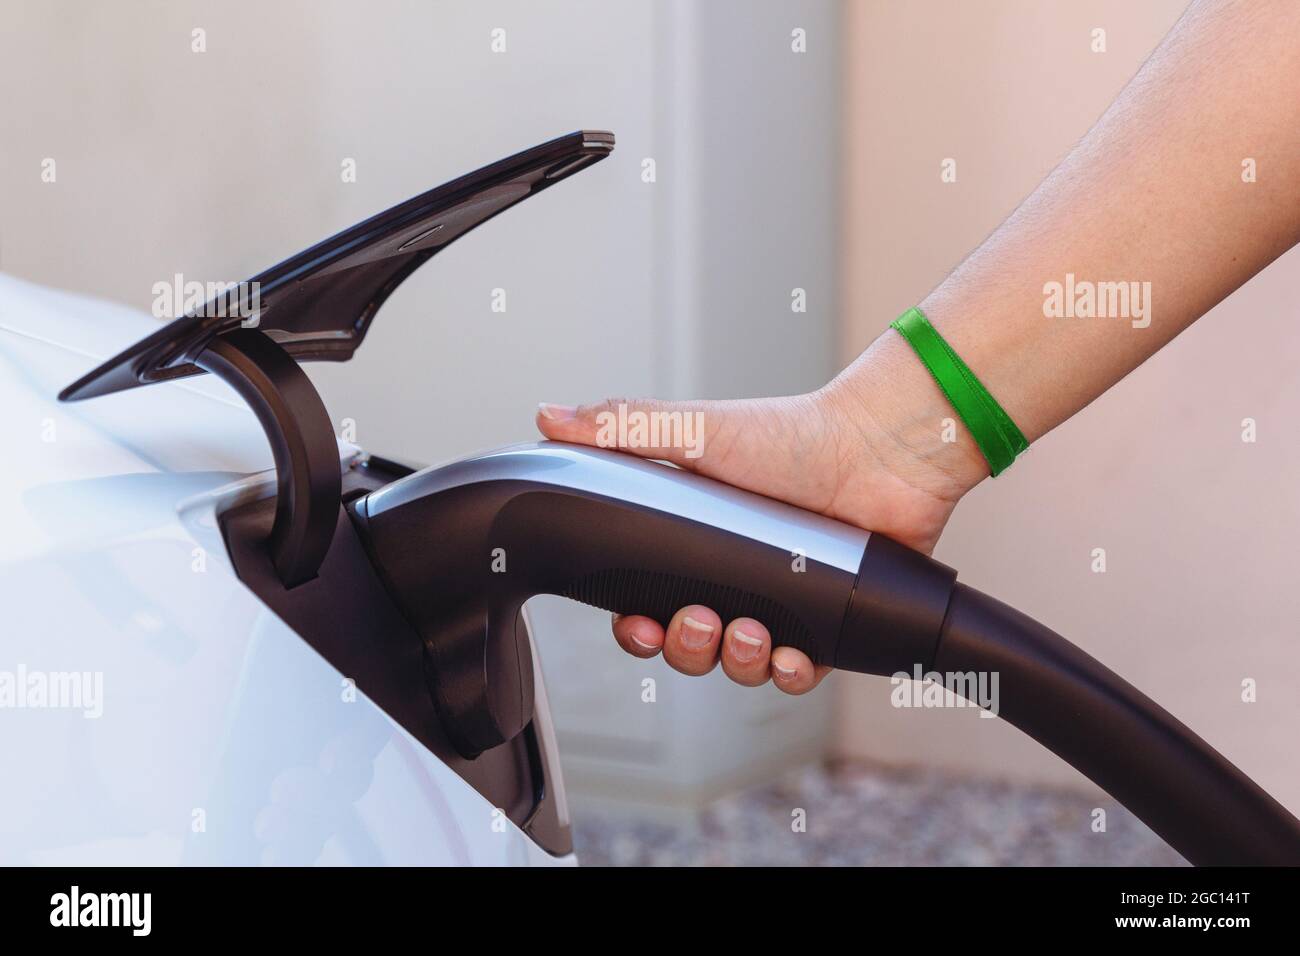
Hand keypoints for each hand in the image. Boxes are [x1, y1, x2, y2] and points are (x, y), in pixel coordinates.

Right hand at [535, 336, 987, 693]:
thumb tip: (548, 417)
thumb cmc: (792, 434)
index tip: (635, 623)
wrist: (878, 446)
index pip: (647, 603)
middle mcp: (735, 578)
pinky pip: (801, 670)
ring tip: (749, 632)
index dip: (635, 626)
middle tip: (698, 619)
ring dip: (735, 663)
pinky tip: (790, 658)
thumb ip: (623, 427)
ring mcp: (782, 603)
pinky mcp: (829, 622)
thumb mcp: (696, 431)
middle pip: (689, 645)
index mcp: (695, 544)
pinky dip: (791, 674)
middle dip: (685, 647)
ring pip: (740, 665)